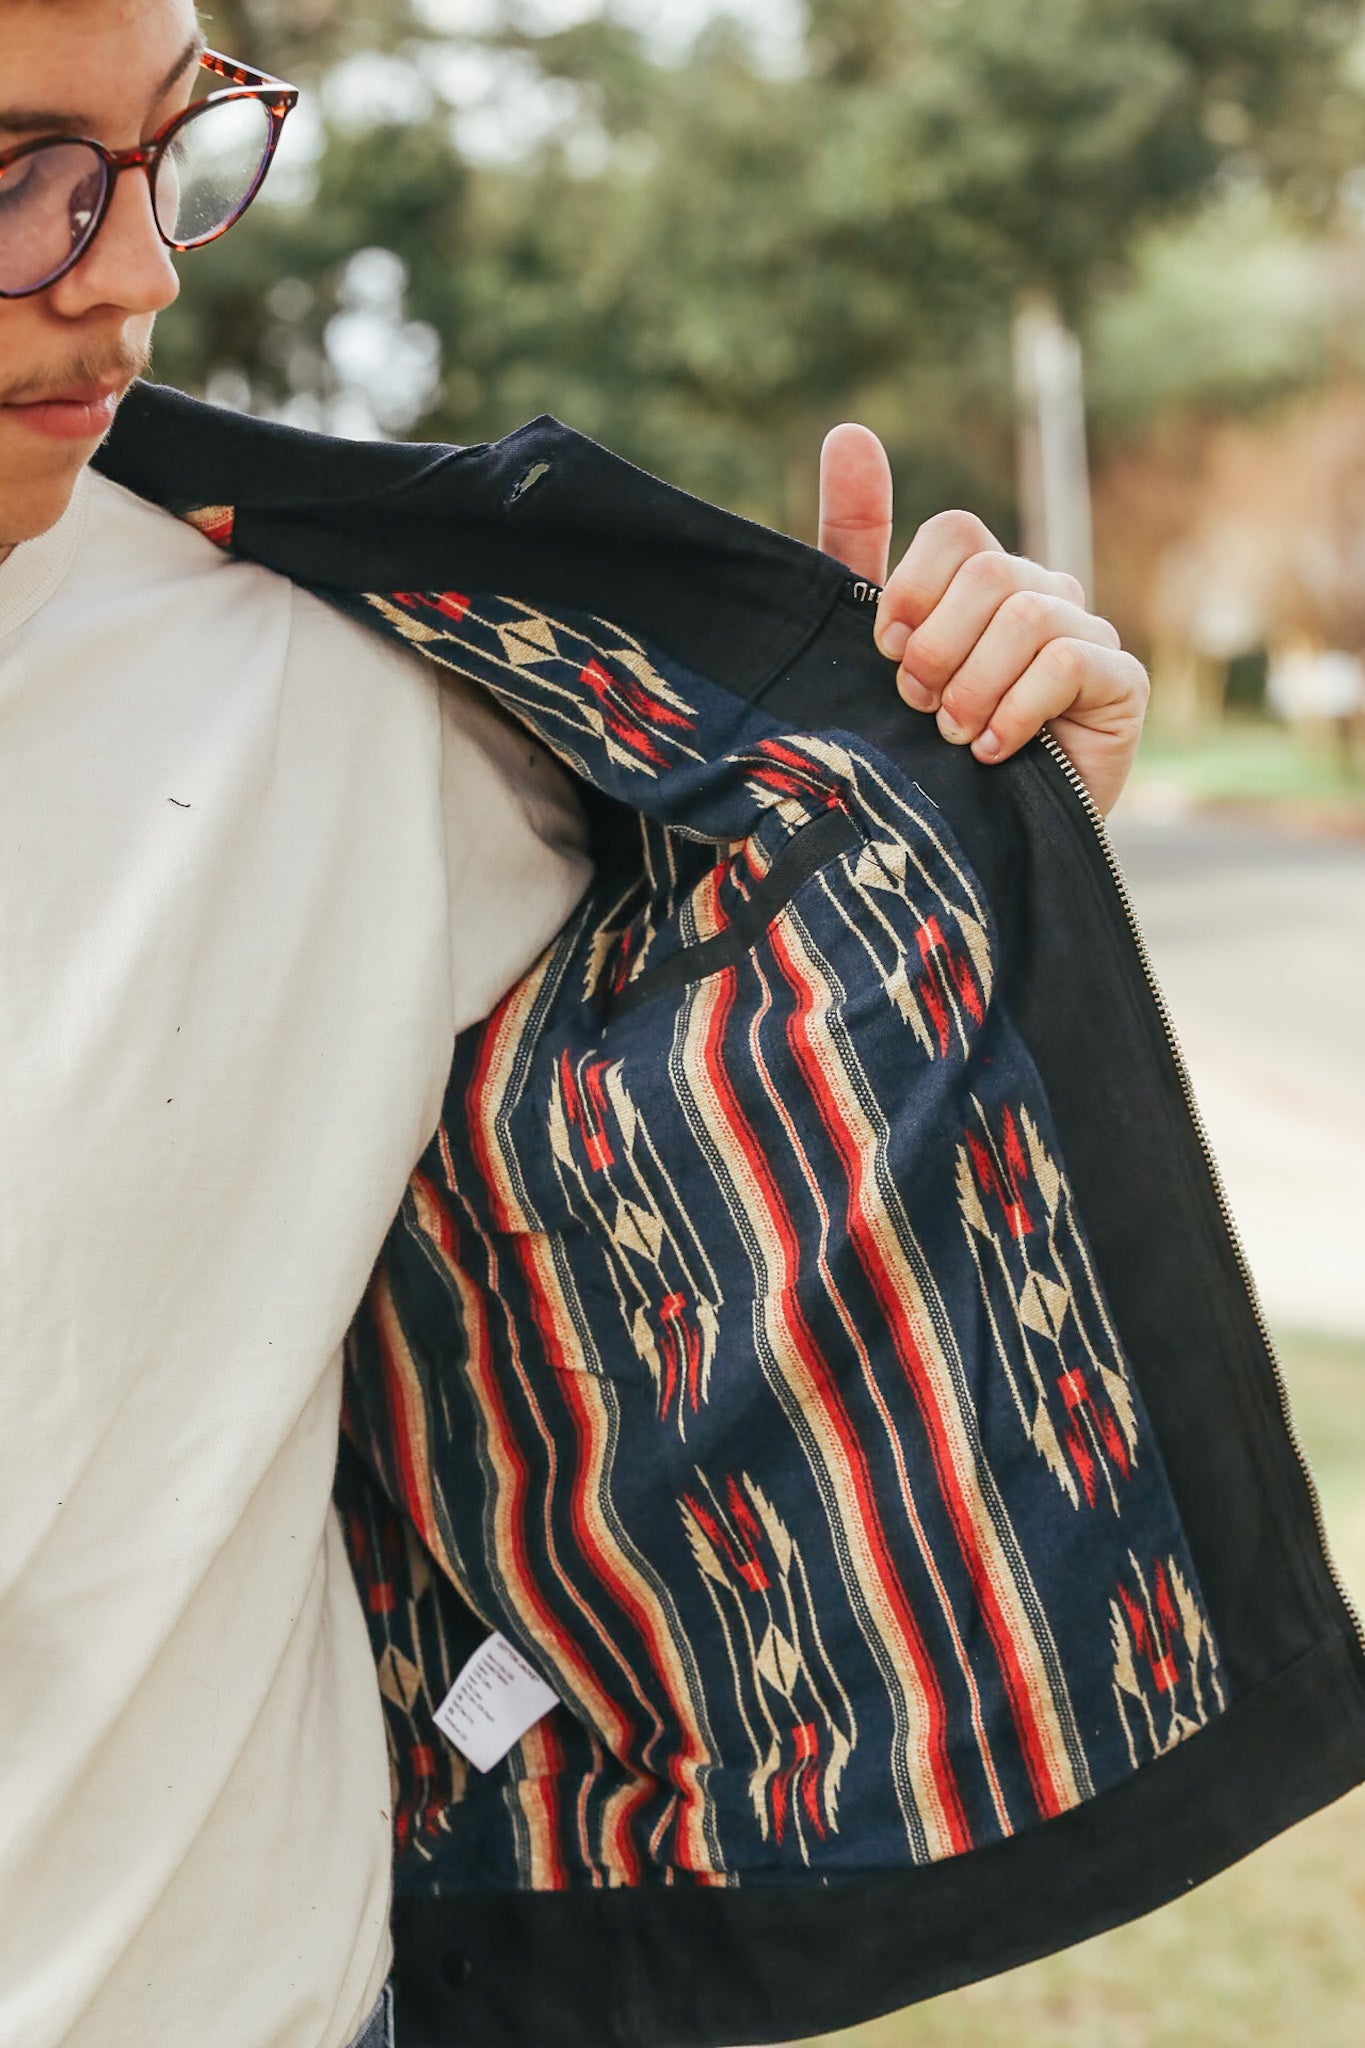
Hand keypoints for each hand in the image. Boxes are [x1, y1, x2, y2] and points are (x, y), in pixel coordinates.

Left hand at [817, 423, 1148, 816]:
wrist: (963, 851)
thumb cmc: (912, 752)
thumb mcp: (863, 649)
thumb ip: (854, 544)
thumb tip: (847, 430)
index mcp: (982, 583)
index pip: (959, 534)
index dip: (914, 592)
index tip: (885, 654)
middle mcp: (1042, 596)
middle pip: (992, 572)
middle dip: (938, 649)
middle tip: (920, 708)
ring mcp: (1089, 636)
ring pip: (1029, 613)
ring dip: (975, 685)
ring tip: (955, 737)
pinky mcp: (1123, 685)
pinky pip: (1071, 659)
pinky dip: (1020, 707)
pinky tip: (996, 753)